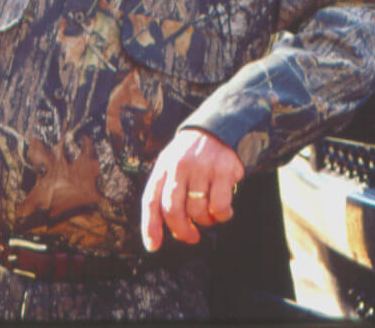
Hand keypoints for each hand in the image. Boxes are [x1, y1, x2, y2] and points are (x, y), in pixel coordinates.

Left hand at [141, 127, 244, 251]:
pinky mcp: (223, 171)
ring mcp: (201, 168)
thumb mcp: (172, 164)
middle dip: (181, 231)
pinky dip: (222, 215)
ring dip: (205, 221)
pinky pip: (219, 207)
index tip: (153, 246)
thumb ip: (165, 191)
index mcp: (164, 166)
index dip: (150, 226)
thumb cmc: (191, 155)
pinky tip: (223, 210)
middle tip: (191, 237)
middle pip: (173, 210)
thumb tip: (159, 232)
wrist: (217, 129)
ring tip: (209, 214)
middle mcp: (179, 166)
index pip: (151, 199)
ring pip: (198, 211)